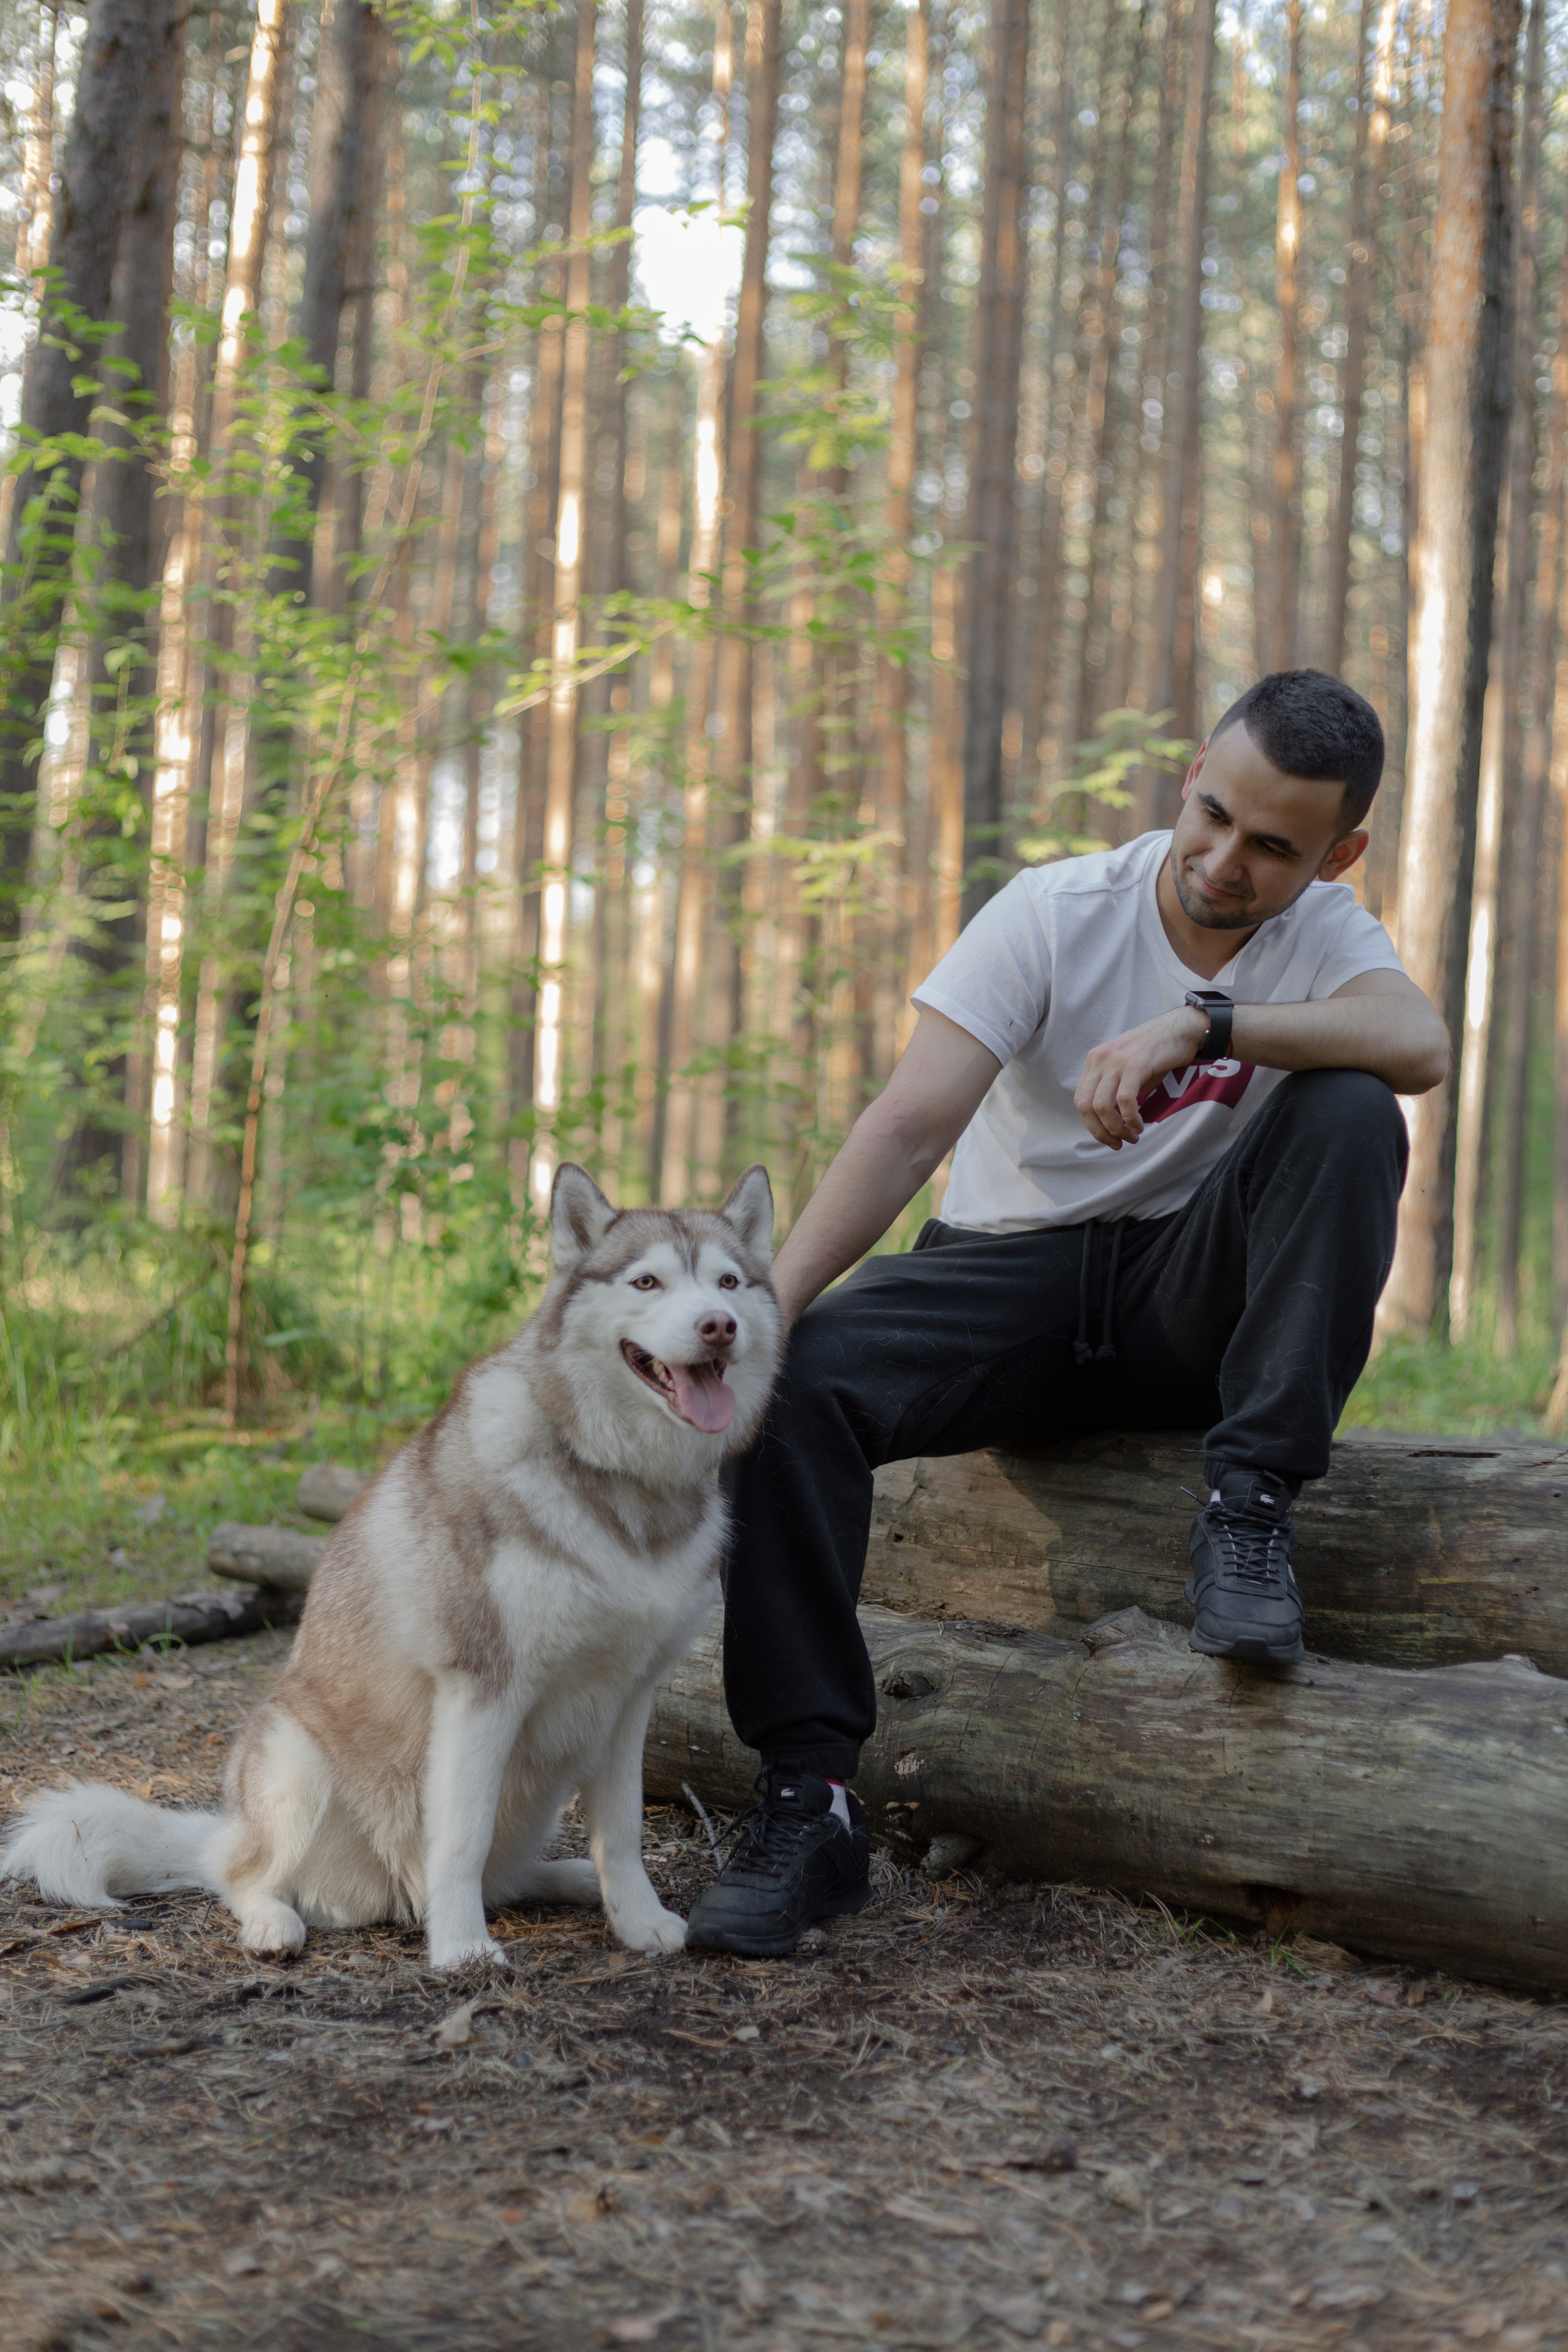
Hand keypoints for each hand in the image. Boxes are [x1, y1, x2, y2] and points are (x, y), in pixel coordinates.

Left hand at [1075, 1005, 1210, 1148]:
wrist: (1179, 1030)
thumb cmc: (1155, 1053)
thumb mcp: (1125, 1069)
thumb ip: (1112, 1089)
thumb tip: (1107, 1122)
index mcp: (1094, 1061)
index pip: (1080, 1101)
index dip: (1091, 1125)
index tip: (1107, 1138)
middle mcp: (1100, 1060)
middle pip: (1086, 1106)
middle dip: (1101, 1132)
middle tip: (1118, 1143)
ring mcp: (1116, 1061)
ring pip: (1103, 1107)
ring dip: (1117, 1129)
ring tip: (1132, 1136)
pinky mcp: (1135, 1065)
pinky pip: (1125, 1101)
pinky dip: (1131, 1119)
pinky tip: (1139, 1125)